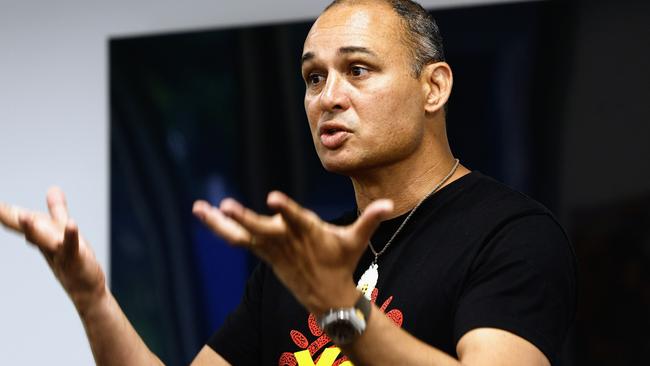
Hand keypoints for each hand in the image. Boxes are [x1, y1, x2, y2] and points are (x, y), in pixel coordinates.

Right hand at [0, 188, 105, 311]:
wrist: (86, 291)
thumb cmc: (72, 260)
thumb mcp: (62, 231)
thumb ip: (57, 210)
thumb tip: (52, 188)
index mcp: (40, 235)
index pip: (20, 220)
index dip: (4, 211)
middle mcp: (46, 244)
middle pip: (27, 228)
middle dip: (9, 217)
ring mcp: (60, 253)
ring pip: (44, 239)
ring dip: (33, 229)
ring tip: (24, 217)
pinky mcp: (76, 258)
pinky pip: (72, 246)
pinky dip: (71, 235)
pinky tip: (72, 224)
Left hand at [193, 191, 392, 314]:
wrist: (326, 296)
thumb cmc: (342, 262)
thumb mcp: (356, 241)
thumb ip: (370, 220)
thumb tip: (390, 203)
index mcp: (309, 234)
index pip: (296, 219)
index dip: (285, 208)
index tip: (270, 198)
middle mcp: (286, 241)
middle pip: (262, 229)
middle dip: (244, 219)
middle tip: (225, 206)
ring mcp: (271, 248)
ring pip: (242, 235)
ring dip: (220, 223)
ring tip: (199, 207)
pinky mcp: (262, 251)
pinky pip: (237, 239)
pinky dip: (219, 227)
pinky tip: (203, 212)